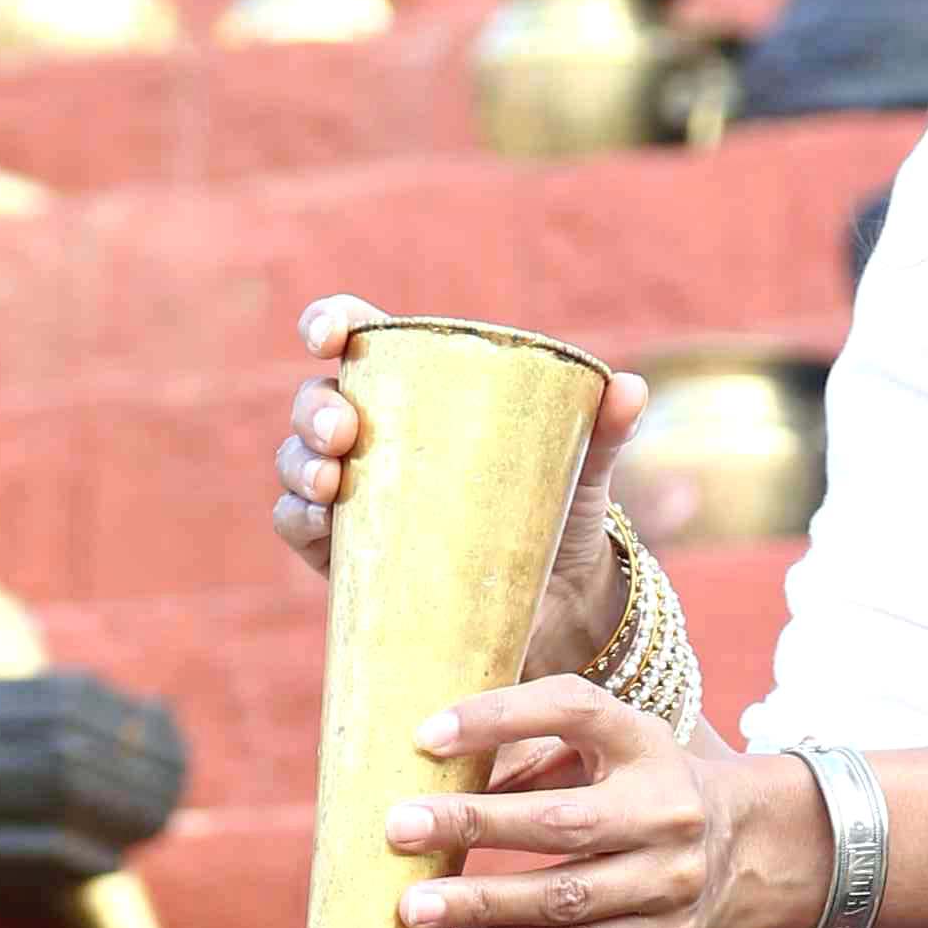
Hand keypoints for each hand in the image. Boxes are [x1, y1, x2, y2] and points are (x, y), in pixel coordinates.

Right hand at [276, 297, 648, 679]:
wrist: (555, 604)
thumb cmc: (559, 511)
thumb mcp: (583, 468)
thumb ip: (605, 428)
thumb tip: (631, 389)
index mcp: (418, 389)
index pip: (357, 339)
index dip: (328, 324)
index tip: (328, 335)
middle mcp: (374, 433)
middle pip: (316, 401)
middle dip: (314, 409)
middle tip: (343, 432)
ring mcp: (353, 493)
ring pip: (297, 461)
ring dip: (299, 463)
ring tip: (330, 480)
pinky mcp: (345, 553)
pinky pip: (297, 526)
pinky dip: (297, 518)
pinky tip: (318, 519)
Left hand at [383, 676, 824, 927]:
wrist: (736, 850)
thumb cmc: (630, 783)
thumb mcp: (597, 748)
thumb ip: (523, 756)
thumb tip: (432, 784)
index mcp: (645, 741)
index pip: (572, 710)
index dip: (499, 718)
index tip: (424, 735)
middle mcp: (669, 809)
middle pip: (563, 821)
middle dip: (474, 824)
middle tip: (399, 829)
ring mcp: (673, 881)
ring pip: (565, 897)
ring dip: (482, 902)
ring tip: (413, 905)